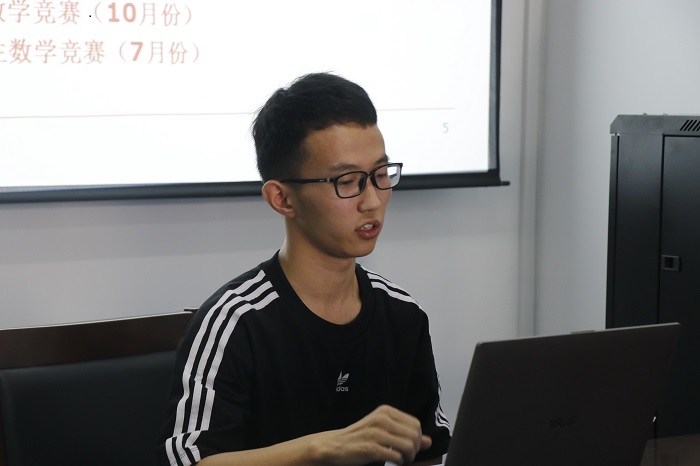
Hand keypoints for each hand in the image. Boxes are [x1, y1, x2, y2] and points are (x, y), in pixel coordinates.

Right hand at [310, 404, 431, 464]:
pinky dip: (398, 462)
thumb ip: (404, 433)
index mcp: (385, 411)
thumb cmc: (359, 437)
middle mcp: (381, 419)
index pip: (415, 424)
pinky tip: (391, 460)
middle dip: (414, 449)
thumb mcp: (382, 429)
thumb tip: (428, 441)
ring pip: (408, 446)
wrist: (335, 445)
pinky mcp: (371, 448)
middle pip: (414, 435)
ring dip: (408, 457)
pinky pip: (396, 457)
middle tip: (407, 455)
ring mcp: (376, 433)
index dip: (417, 438)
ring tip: (401, 459)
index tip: (410, 445)